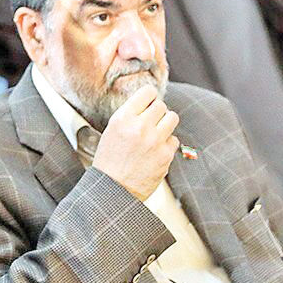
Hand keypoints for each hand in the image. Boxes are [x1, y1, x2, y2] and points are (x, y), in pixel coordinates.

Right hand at [91, 86, 178, 200]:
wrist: (113, 190)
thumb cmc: (109, 163)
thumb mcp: (111, 132)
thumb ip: (129, 117)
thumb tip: (148, 105)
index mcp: (122, 119)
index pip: (147, 92)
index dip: (149, 97)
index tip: (149, 102)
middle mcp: (139, 127)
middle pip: (161, 105)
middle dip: (156, 113)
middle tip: (150, 123)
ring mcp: (155, 141)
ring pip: (172, 118)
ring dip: (165, 124)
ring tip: (156, 134)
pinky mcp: (165, 155)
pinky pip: (174, 139)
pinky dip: (166, 144)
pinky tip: (155, 151)